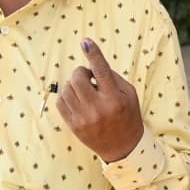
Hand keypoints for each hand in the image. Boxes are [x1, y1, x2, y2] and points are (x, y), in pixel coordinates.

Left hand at [56, 38, 145, 161]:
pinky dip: (66, 96)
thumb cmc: (127, 116)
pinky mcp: (73, 125)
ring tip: (85, 91)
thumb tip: (91, 64)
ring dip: (74, 84)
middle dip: (81, 72)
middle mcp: (98, 108)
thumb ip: (112, 78)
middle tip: (89, 78)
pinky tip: (77, 100)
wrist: (123, 147)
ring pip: (67, 88)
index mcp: (115, 99)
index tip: (86, 42)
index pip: (102, 71)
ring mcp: (84, 118)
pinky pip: (60, 101)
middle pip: (78, 78)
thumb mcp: (129, 94)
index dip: (94, 54)